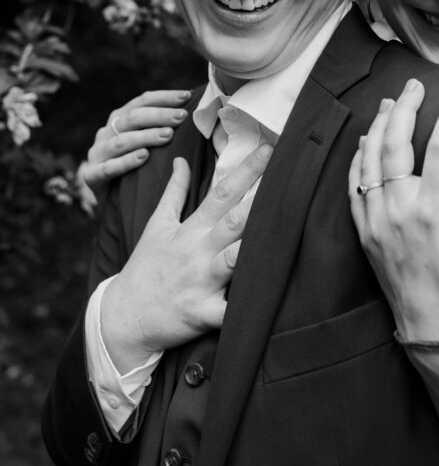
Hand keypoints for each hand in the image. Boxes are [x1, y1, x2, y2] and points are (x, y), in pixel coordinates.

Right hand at [77, 90, 191, 204]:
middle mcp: (106, 132)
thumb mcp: (149, 146)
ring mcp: (97, 153)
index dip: (164, 97)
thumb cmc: (138, 171)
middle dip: (159, 115)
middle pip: (133, 117)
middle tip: (182, 116)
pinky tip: (143, 157)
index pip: (142, 101)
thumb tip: (194, 113)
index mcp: (120, 119)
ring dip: (146, 136)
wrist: (111, 205)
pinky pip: (109, 168)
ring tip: (168, 135)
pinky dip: (126, 161)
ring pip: (121, 141)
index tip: (187, 96)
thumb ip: (164, 129)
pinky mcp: (91, 176)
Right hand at [101, 142, 271, 371]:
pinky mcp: (202, 313)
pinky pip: (226, 312)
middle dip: (258, 200)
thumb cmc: (145, 269)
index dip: (246, 170)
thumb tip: (182, 160)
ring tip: (282, 232)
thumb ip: (174, 192)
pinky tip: (267, 304)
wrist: (123, 317)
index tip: (267, 148)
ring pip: (232, 261)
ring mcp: (201, 282)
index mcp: (192, 230)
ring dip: (252, 247)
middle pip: (233, 221)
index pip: (222, 193)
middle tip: (287, 177)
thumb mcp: (157, 226)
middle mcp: (198, 252)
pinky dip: (242, 308)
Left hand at [349, 79, 438, 342]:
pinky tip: (366, 142)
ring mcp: (377, 220)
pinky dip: (359, 159)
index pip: (438, 149)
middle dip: (406, 109)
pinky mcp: (365, 232)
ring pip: (370, 161)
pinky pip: (355, 187)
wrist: (432, 327)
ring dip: (380, 126)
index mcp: (431, 211)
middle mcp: (398, 210)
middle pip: (396, 145)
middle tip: (417, 86)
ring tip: (392, 103)